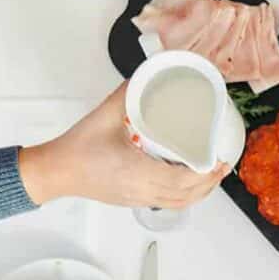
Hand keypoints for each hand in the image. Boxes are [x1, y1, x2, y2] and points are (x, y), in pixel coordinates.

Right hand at [19, 83, 232, 208]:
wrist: (55, 172)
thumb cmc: (76, 148)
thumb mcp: (106, 114)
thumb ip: (128, 92)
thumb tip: (146, 75)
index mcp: (136, 171)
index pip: (181, 180)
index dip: (204, 173)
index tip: (218, 159)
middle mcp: (140, 190)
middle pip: (185, 196)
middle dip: (209, 183)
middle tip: (223, 164)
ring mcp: (136, 198)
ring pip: (178, 204)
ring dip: (199, 192)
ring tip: (211, 174)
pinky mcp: (131, 200)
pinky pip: (166, 204)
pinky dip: (184, 196)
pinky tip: (187, 182)